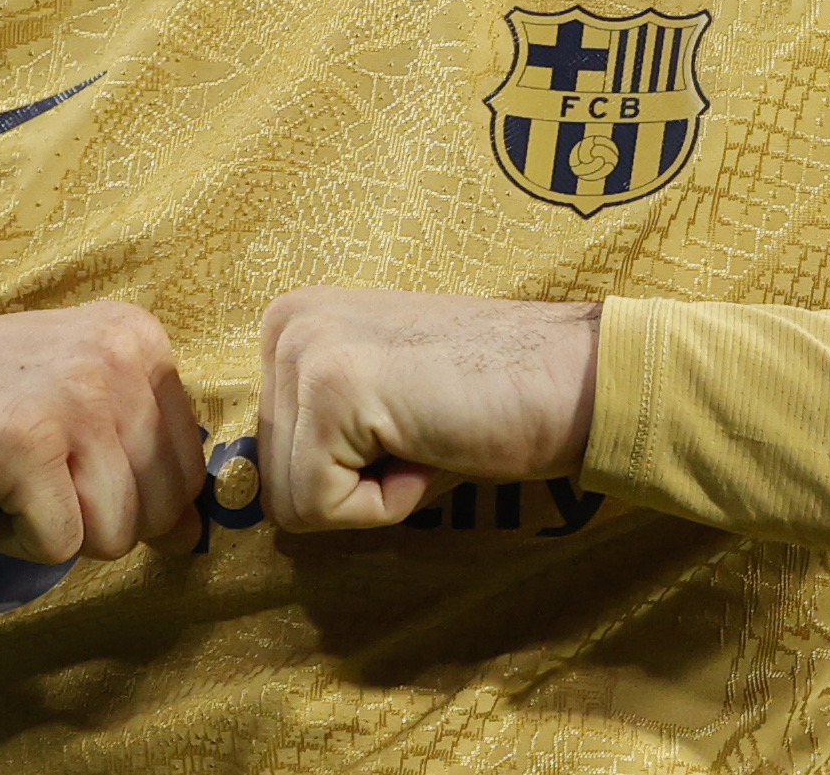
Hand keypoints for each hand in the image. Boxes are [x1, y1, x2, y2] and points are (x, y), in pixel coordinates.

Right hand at [0, 304, 205, 563]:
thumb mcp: (68, 406)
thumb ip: (138, 457)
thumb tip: (193, 537)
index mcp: (137, 336)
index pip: (190, 468)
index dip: (124, 494)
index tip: (56, 454)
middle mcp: (117, 352)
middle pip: (160, 508)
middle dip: (89, 516)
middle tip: (21, 467)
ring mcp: (72, 392)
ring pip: (115, 534)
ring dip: (47, 527)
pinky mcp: (24, 442)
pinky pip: (60, 547)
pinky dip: (9, 539)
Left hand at [256, 288, 598, 530]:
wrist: (575, 380)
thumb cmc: (488, 402)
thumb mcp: (376, 402)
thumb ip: (319, 427)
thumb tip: (254, 496)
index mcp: (290, 322)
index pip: (270, 455)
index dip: (347, 472)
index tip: (408, 427)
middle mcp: (284, 324)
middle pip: (272, 480)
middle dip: (355, 485)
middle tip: (425, 433)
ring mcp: (304, 349)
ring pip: (291, 500)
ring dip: (372, 496)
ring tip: (428, 435)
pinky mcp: (331, 389)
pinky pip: (322, 506)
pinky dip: (387, 505)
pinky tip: (431, 446)